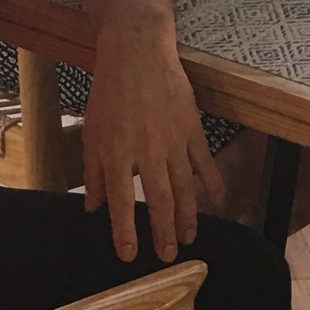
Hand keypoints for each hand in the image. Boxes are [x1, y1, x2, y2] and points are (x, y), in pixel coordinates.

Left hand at [83, 23, 226, 262]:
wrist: (137, 52)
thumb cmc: (109, 92)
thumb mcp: (92, 132)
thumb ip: (94, 172)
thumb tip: (93, 208)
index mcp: (117, 153)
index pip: (123, 203)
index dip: (125, 232)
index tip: (129, 256)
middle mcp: (146, 151)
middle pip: (159, 201)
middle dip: (163, 233)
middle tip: (167, 257)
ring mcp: (172, 140)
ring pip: (185, 187)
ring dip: (188, 216)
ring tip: (188, 238)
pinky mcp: (191, 128)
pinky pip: (204, 162)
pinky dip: (212, 183)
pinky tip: (217, 202)